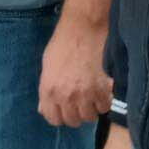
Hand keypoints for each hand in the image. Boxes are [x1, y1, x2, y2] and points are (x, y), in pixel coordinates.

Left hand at [38, 9, 113, 127]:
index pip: (53, 119)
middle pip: (73, 121)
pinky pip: (104, 107)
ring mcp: (84, 95)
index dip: (60, 116)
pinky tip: (102, 92)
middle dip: (76, 113)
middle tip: (81, 102)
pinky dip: (104, 102)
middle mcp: (65, 96)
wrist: (83, 28)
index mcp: (48, 90)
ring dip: (91, 109)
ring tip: (93, 97)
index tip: (66, 110)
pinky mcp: (102, 89)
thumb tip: (44, 108)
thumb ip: (46, 89)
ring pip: (90, 117)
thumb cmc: (63, 43)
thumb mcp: (47, 66)